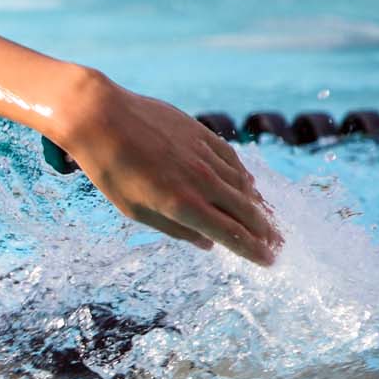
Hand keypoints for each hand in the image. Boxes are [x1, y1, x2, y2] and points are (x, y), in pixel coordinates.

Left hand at [59, 77, 280, 264]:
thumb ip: (175, 228)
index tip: (268, 261)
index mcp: (183, 205)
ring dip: (258, 206)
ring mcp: (205, 156)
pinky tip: (249, 187)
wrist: (101, 117)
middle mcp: (202, 181)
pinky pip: (233, 161)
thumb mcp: (135, 209)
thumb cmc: (110, 169)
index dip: (254, 250)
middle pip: (245, 211)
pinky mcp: (203, 135)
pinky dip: (244, 178)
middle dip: (265, 232)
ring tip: (268, 221)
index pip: (232, 234)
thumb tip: (208, 244)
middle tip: (277, 245)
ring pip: (243, 186)